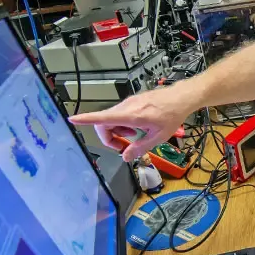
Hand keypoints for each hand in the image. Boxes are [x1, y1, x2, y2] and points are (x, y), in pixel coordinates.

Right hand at [69, 86, 195, 160]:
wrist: (181, 98)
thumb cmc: (172, 115)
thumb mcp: (158, 137)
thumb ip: (140, 147)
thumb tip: (125, 156)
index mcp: (131, 115)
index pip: (103, 117)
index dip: (86, 119)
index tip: (73, 119)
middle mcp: (126, 107)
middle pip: (104, 122)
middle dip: (109, 136)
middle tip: (123, 145)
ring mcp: (128, 102)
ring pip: (112, 119)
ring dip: (119, 130)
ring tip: (136, 134)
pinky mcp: (132, 101)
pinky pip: (120, 114)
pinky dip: (124, 124)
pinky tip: (138, 126)